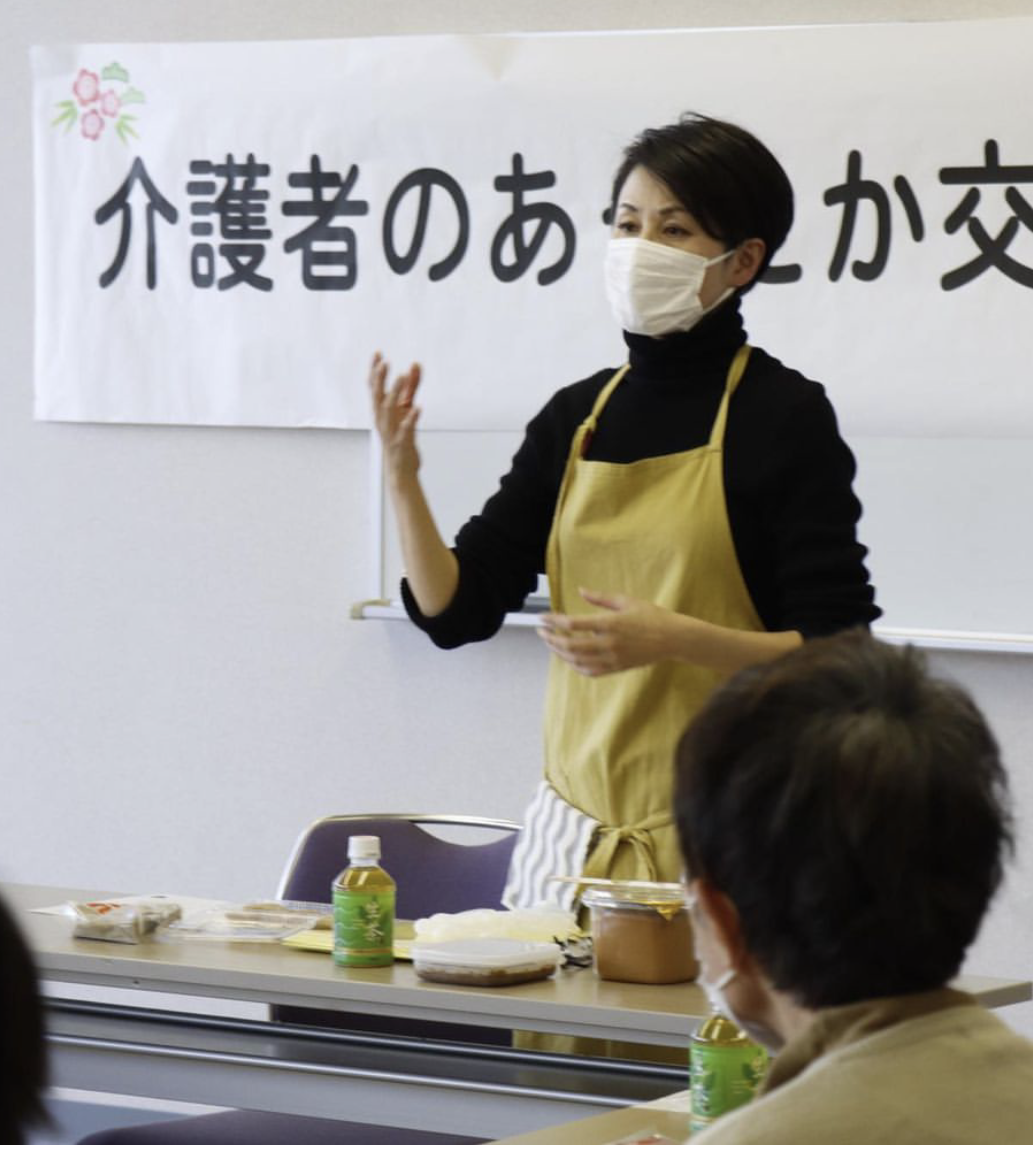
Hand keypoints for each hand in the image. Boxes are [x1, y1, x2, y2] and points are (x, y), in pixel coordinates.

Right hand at [369, 352, 421, 483]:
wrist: (400, 469)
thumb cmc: (401, 437)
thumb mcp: (406, 408)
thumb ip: (411, 387)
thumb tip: (415, 364)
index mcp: (381, 411)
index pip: (374, 388)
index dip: (374, 371)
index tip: (378, 354)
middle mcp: (382, 420)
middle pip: (378, 397)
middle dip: (380, 379)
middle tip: (384, 363)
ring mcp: (391, 431)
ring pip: (389, 411)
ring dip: (394, 393)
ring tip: (402, 376)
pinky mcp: (402, 443)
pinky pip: (405, 430)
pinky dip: (410, 419)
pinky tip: (418, 408)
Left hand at [537, 589, 684, 675]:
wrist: (672, 638)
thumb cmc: (650, 616)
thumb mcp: (626, 600)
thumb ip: (600, 597)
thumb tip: (580, 590)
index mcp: (609, 623)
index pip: (573, 624)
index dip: (553, 621)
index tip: (542, 617)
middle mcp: (608, 643)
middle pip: (570, 645)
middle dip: (551, 639)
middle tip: (541, 631)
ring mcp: (612, 658)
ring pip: (577, 660)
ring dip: (560, 652)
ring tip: (551, 643)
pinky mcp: (617, 668)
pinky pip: (590, 671)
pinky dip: (575, 666)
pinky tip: (569, 658)